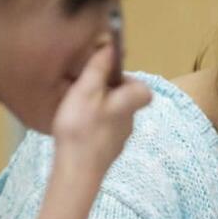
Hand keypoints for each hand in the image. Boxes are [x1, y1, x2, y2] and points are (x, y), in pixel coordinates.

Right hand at [50, 41, 151, 183]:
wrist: (77, 172)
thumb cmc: (81, 127)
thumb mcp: (86, 90)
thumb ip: (99, 67)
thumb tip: (111, 46)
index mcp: (131, 102)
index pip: (142, 87)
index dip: (126, 80)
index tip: (105, 79)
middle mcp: (131, 121)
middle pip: (125, 100)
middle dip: (106, 93)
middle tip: (83, 93)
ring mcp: (120, 139)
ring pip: (113, 115)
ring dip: (97, 109)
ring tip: (75, 111)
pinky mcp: (108, 152)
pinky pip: (103, 131)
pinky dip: (92, 126)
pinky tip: (75, 130)